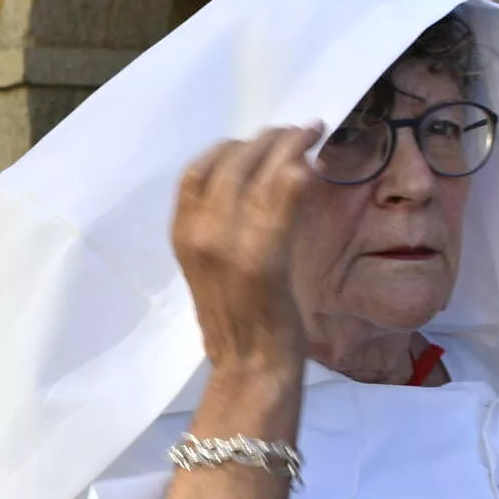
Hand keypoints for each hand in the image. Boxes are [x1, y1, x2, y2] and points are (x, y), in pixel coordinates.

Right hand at [171, 125, 320, 377]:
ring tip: (310, 133)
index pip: (199, 170)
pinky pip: (283, 193)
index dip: (231, 148)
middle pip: (232, 159)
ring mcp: (229, 242)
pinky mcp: (263, 255)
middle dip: (267, 137)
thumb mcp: (216, 267)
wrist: (248, 368)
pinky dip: (301, 170)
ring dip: (290, 142)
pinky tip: (316, 164)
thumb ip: (225, 229)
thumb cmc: (238, 323)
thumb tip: (257, 187)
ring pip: (261, 167)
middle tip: (296, 130)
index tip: (258, 141)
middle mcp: (199, 232)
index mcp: (182, 235)